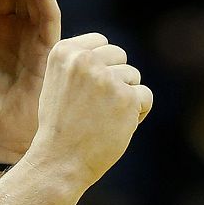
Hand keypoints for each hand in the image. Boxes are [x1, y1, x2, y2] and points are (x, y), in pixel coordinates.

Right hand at [25, 33, 152, 193]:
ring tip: (103, 119)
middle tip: (97, 107)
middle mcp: (85, 60)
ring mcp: (107, 78)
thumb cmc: (60, 126)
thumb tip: (109, 51)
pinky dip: (138, 112)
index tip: (86, 91)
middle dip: (116, 79)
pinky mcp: (127, 98)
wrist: (59, 161)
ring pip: (133, 77)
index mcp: (64, 51)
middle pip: (120, 57)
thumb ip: (79, 63)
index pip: (101, 43)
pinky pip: (145, 96)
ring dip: (126, 98)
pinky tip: (116, 126)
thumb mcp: (58, 82)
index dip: (102, 67)